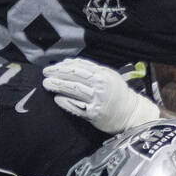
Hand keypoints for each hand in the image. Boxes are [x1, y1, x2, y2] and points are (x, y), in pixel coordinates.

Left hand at [43, 57, 160, 133]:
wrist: (130, 113)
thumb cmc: (116, 93)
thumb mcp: (108, 76)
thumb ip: (91, 69)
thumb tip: (69, 62)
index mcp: (102, 74)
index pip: (79, 67)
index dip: (64, 66)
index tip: (52, 67)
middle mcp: (100, 85)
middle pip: (75, 77)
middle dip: (58, 74)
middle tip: (45, 73)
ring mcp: (97, 100)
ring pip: (75, 90)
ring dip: (59, 86)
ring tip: (46, 84)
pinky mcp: (94, 114)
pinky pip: (77, 107)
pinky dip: (66, 102)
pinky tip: (57, 99)